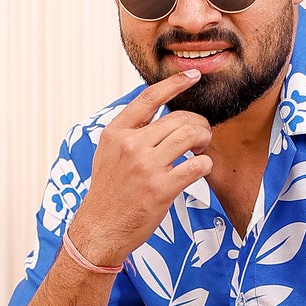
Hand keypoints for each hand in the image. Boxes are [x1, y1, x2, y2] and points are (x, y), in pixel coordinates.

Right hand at [68, 71, 213, 265]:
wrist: (100, 229)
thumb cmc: (109, 192)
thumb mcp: (108, 153)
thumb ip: (129, 132)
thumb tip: (157, 110)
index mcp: (116, 133)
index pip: (148, 98)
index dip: (174, 84)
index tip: (193, 76)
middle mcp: (130, 145)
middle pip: (178, 118)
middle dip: (198, 124)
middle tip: (200, 136)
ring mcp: (146, 166)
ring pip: (190, 136)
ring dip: (204, 140)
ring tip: (200, 149)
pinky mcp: (161, 188)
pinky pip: (197, 165)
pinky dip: (204, 164)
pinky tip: (199, 169)